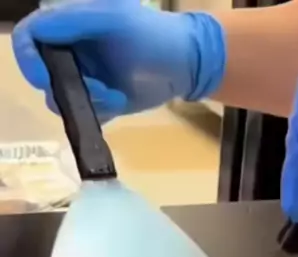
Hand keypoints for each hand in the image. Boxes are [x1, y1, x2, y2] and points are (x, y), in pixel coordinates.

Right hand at [12, 0, 225, 122]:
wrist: (185, 66)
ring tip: (116, 94)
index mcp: (68, 23)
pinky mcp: (97, 101)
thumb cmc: (152, 36)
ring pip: (61, 99)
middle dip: (68, 86)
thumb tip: (37, 34)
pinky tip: (120, 101)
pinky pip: (82, 115)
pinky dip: (99, 113)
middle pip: (43, 74)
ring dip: (88, 101)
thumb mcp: (112, 18)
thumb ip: (72, 21)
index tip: (48, 80)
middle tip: (100, 88)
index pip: (30, 38)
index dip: (30, 60)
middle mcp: (70, 50)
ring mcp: (83, 77)